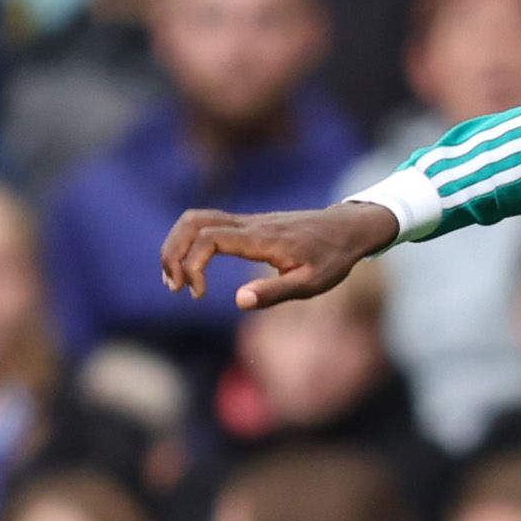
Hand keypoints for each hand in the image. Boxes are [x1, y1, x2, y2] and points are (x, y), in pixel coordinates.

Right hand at [160, 199, 397, 309]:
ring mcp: (246, 220)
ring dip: (177, 246)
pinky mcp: (247, 224)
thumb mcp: (312, 283)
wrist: (348, 229)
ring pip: (195, 219)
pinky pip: (207, 224)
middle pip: (191, 222)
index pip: (208, 239)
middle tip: (173, 286)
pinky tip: (193, 269)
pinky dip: (190, 243)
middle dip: (172, 252)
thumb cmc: (332, 259)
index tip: (198, 295)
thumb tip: (239, 301)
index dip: (192, 265)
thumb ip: (275, 292)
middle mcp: (248, 224)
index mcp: (261, 238)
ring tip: (177, 280)